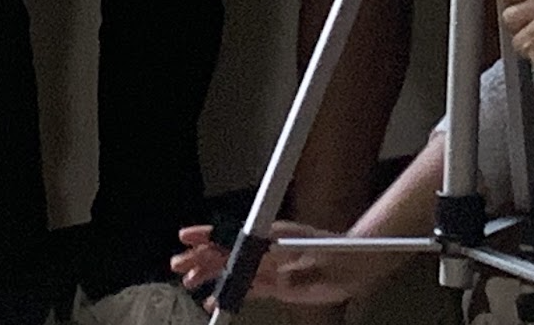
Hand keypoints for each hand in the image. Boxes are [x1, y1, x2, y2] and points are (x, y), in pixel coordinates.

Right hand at [172, 221, 397, 309]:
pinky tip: (213, 301)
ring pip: (232, 270)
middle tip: (178, 265)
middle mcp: (266, 249)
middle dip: (201, 257)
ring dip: (210, 275)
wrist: (356, 268)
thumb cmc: (334, 254)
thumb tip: (249, 265)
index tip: (186, 237)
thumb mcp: (304, 258)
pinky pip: (246, 289)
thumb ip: (277, 264)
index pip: (232, 233)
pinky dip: (228, 294)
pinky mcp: (277, 285)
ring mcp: (270, 267)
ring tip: (188, 282)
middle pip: (227, 252)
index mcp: (270, 234)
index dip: (208, 235)